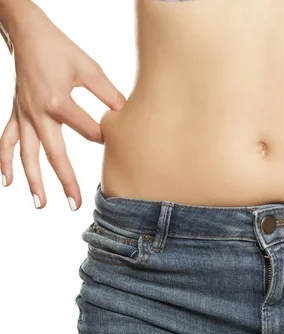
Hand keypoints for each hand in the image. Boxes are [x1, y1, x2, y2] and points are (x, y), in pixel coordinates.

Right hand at [0, 1, 125, 209]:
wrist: (27, 34)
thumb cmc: (61, 49)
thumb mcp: (90, 69)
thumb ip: (109, 94)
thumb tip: (126, 116)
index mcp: (59, 102)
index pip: (88, 132)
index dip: (104, 137)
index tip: (114, 139)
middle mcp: (38, 113)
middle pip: (54, 154)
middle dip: (65, 181)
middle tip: (75, 204)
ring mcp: (24, 115)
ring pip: (27, 154)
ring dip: (34, 180)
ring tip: (40, 204)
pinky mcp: (17, 113)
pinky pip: (7, 140)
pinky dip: (4, 161)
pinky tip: (6, 182)